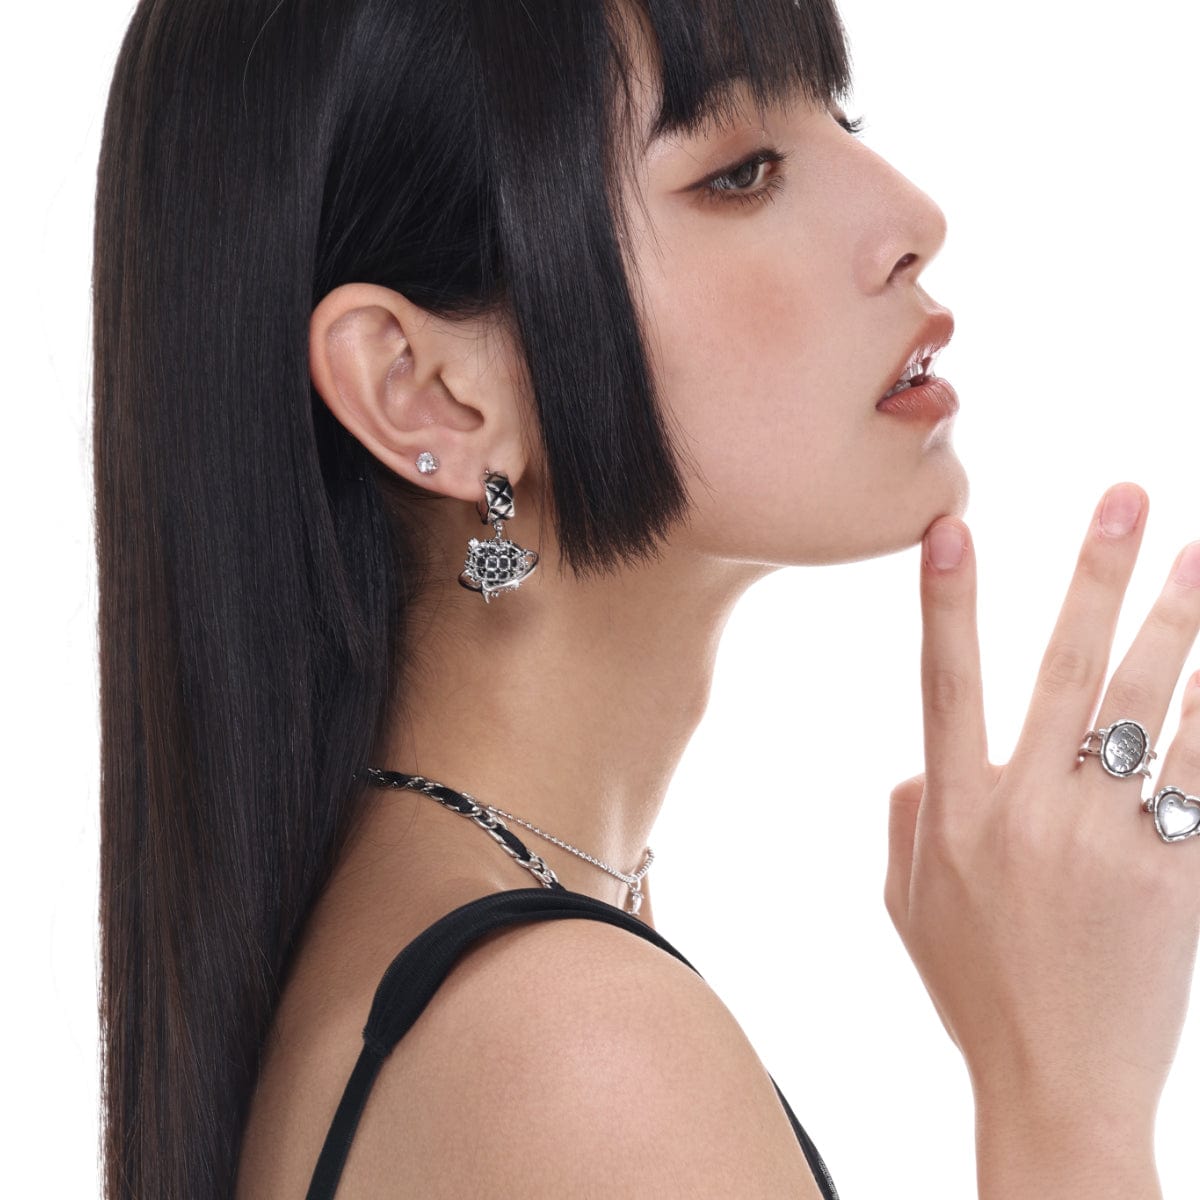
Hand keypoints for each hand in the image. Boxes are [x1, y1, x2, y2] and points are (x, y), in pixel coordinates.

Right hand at [884, 483, 1199, 1122]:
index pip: (947, 683)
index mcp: (955, 814)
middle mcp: (1028, 814)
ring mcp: (1107, 843)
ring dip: (1181, 625)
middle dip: (1096, 576)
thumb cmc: (974, 989)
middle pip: (1069, 672)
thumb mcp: (906, 901)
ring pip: (1152, 710)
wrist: (1057, 1087)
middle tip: (1126, 498)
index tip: (953, 527)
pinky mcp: (1175, 876)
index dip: (949, 602)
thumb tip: (926, 760)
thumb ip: (909, 816)